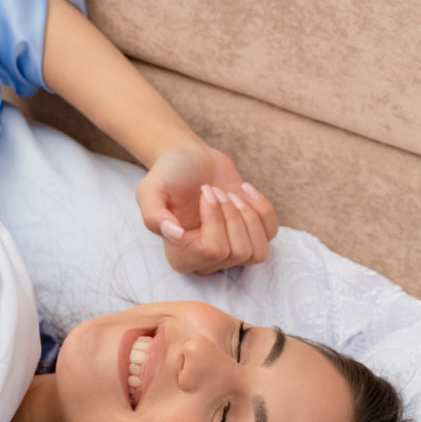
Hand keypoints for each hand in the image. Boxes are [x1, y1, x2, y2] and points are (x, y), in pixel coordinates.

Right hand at [136, 144, 278, 274]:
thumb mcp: (150, 190)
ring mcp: (231, 253)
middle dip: (232, 214)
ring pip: (257, 253)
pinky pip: (270, 235)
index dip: (215, 219)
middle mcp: (206, 262)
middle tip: (215, 190)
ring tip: (231, 194)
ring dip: (249, 216)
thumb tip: (175, 235)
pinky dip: (263, 209)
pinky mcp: (250, 236)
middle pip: (238, 252)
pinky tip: (245, 190)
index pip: (211, 252)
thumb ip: (153, 215)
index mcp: (181, 256)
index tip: (204, 193)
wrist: (189, 159)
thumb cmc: (169, 175)